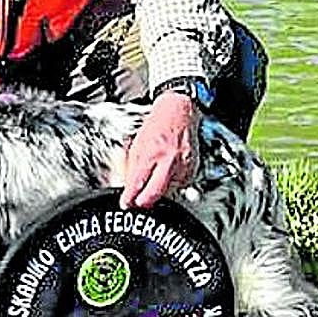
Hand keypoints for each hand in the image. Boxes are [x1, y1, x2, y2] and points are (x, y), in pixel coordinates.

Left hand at [119, 91, 200, 208]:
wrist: (179, 113)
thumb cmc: (157, 125)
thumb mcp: (137, 144)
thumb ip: (132, 167)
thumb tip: (128, 187)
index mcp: (151, 153)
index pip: (137, 183)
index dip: (129, 198)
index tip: (126, 204)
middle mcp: (168, 161)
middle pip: (154, 194)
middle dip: (143, 202)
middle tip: (137, 202)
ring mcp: (182, 167)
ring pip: (167, 192)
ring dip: (158, 190)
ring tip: (155, 176)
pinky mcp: (191, 171)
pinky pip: (178, 186)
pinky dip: (170, 183)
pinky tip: (167, 172)